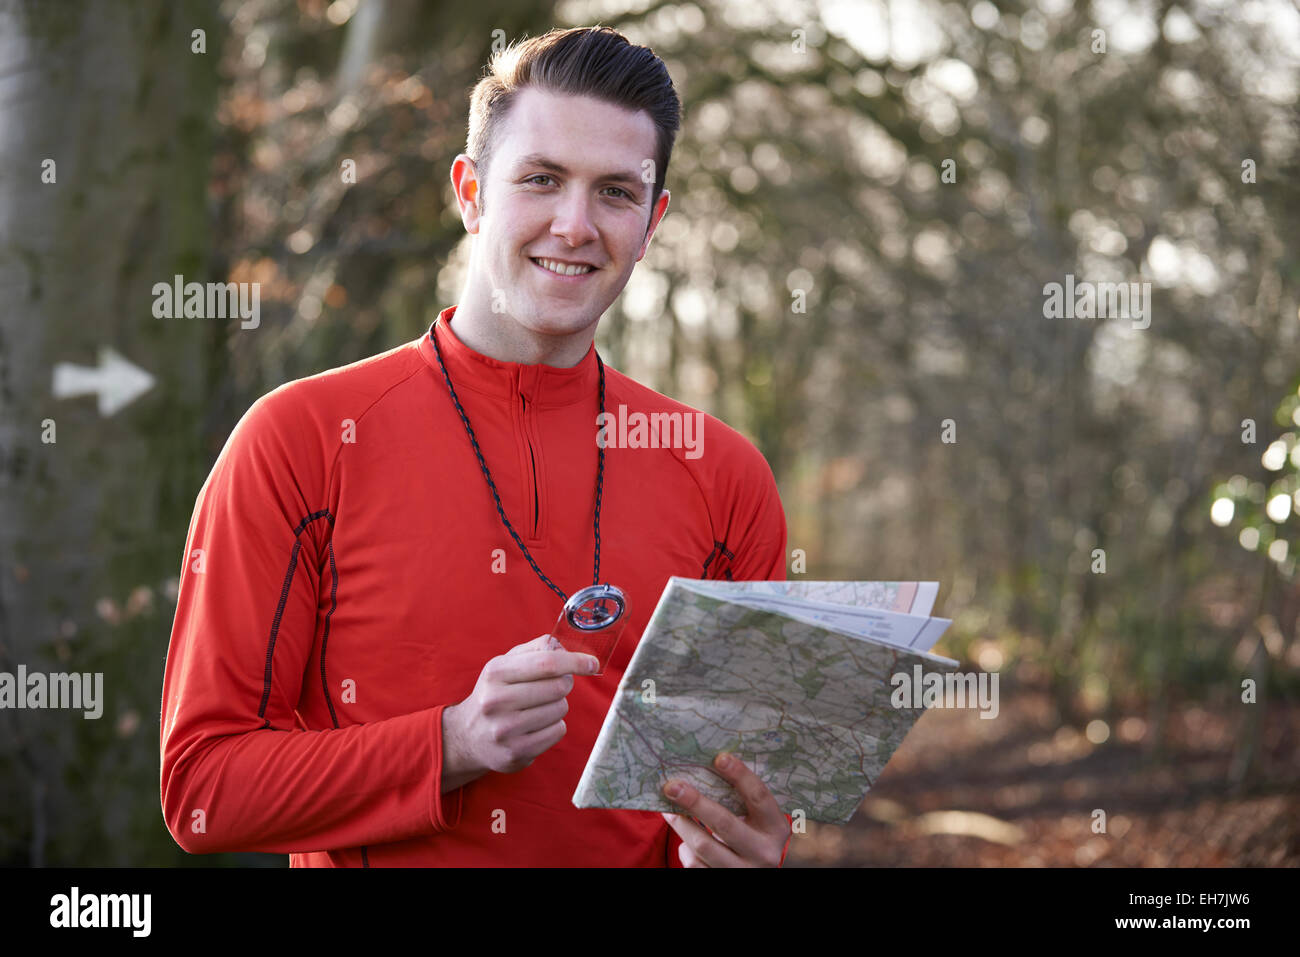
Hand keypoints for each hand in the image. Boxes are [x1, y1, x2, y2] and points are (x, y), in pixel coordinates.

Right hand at [443, 634, 598, 778]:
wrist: (468, 736)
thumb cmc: (495, 693)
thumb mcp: (505, 664)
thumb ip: (535, 649)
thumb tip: (563, 646)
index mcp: (495, 673)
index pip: (546, 663)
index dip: (575, 661)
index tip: (592, 664)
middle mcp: (496, 701)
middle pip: (558, 687)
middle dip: (564, 684)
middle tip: (553, 687)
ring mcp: (505, 730)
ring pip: (560, 710)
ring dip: (557, 706)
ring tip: (538, 708)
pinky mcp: (515, 753)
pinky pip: (557, 732)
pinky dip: (554, 726)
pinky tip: (536, 726)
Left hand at [661, 752, 790, 866]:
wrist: (768, 871)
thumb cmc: (759, 837)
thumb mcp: (762, 821)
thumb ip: (741, 802)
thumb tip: (703, 771)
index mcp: (775, 827)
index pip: (759, 797)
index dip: (740, 775)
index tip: (719, 758)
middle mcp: (763, 852)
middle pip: (724, 823)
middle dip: (695, 802)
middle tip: (672, 786)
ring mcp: (744, 871)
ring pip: (704, 846)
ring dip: (682, 825)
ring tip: (669, 811)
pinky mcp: (725, 881)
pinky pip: (696, 865)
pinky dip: (686, 850)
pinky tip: (686, 841)